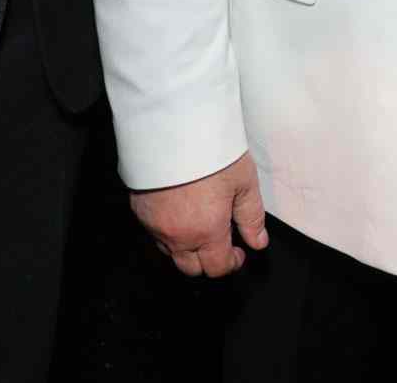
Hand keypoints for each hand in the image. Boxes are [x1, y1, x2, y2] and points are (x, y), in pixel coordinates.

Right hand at [129, 151, 268, 278]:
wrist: (172, 128)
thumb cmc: (209, 150)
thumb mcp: (244, 182)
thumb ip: (252, 217)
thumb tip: (257, 241)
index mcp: (206, 231)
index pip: (217, 267)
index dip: (231, 263)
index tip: (237, 253)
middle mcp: (177, 234)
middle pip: (191, 268)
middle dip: (208, 261)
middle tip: (221, 241)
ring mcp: (154, 224)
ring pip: (170, 252)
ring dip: (187, 246)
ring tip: (200, 222)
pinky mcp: (139, 210)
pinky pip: (154, 233)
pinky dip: (168, 230)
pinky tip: (180, 210)